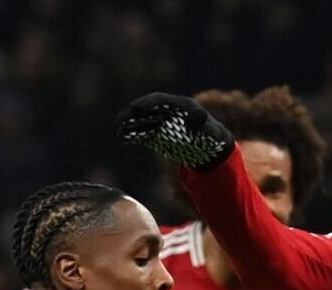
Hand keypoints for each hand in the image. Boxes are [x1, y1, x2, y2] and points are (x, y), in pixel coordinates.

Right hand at [118, 92, 234, 169]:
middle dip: (134, 114)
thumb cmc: (211, 135)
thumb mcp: (210, 128)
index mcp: (179, 105)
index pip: (159, 100)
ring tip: (119, 131)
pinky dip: (133, 135)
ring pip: (142, 122)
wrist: (210, 148)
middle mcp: (167, 112)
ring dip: (130, 125)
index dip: (147, 103)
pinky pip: (143, 133)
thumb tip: (194, 118)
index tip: (136, 107)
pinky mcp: (157, 134)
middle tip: (122, 120)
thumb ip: (201, 121)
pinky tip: (122, 139)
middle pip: (147, 110)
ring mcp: (161, 123)